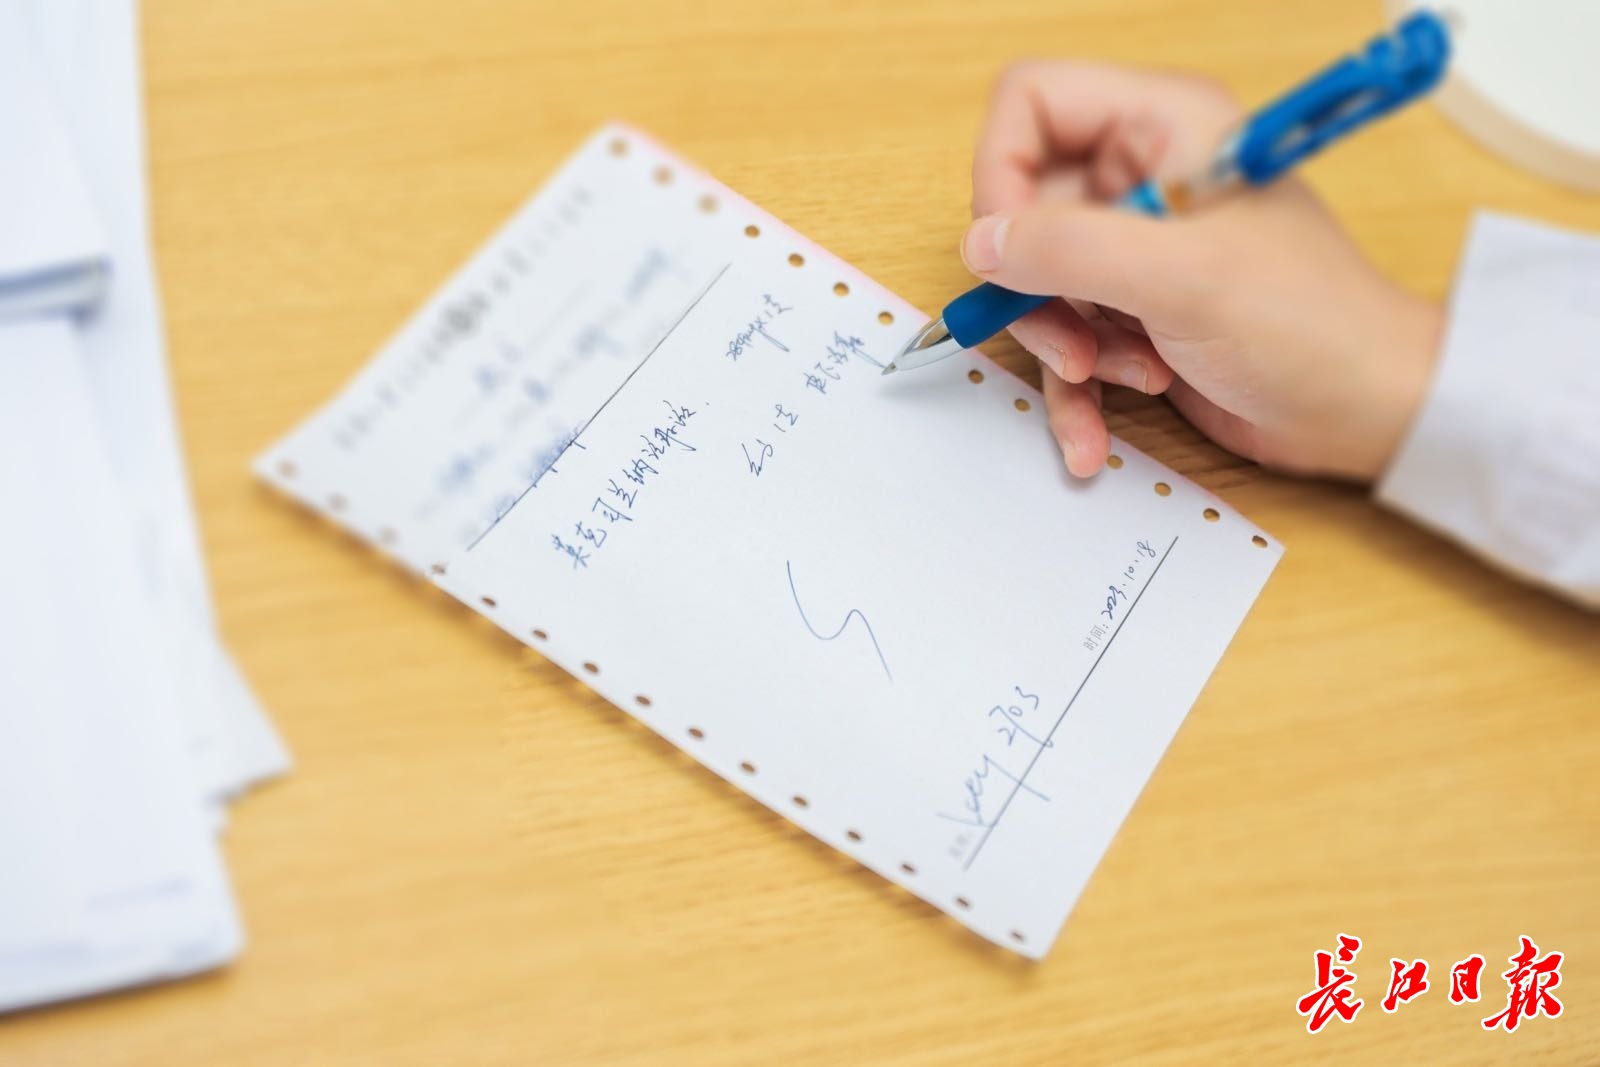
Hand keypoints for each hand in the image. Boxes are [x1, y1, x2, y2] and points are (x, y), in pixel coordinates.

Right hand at [966, 61, 1442, 481]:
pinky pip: (1068, 343)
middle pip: (1023, 211)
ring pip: (1038, 286)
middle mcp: (1142, 179)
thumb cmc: (1308, 325)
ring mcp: (1136, 250)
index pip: (1034, 104)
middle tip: (1074, 341)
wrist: (1367, 410)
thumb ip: (1068, 249)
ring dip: (1064, 348)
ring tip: (1122, 377)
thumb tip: (979, 243)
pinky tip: (1095, 438)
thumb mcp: (1179, 278)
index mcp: (1162, 126)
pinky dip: (1076, 393)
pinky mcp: (1136, 313)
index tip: (1011, 250)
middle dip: (1037, 289)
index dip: (1001, 173)